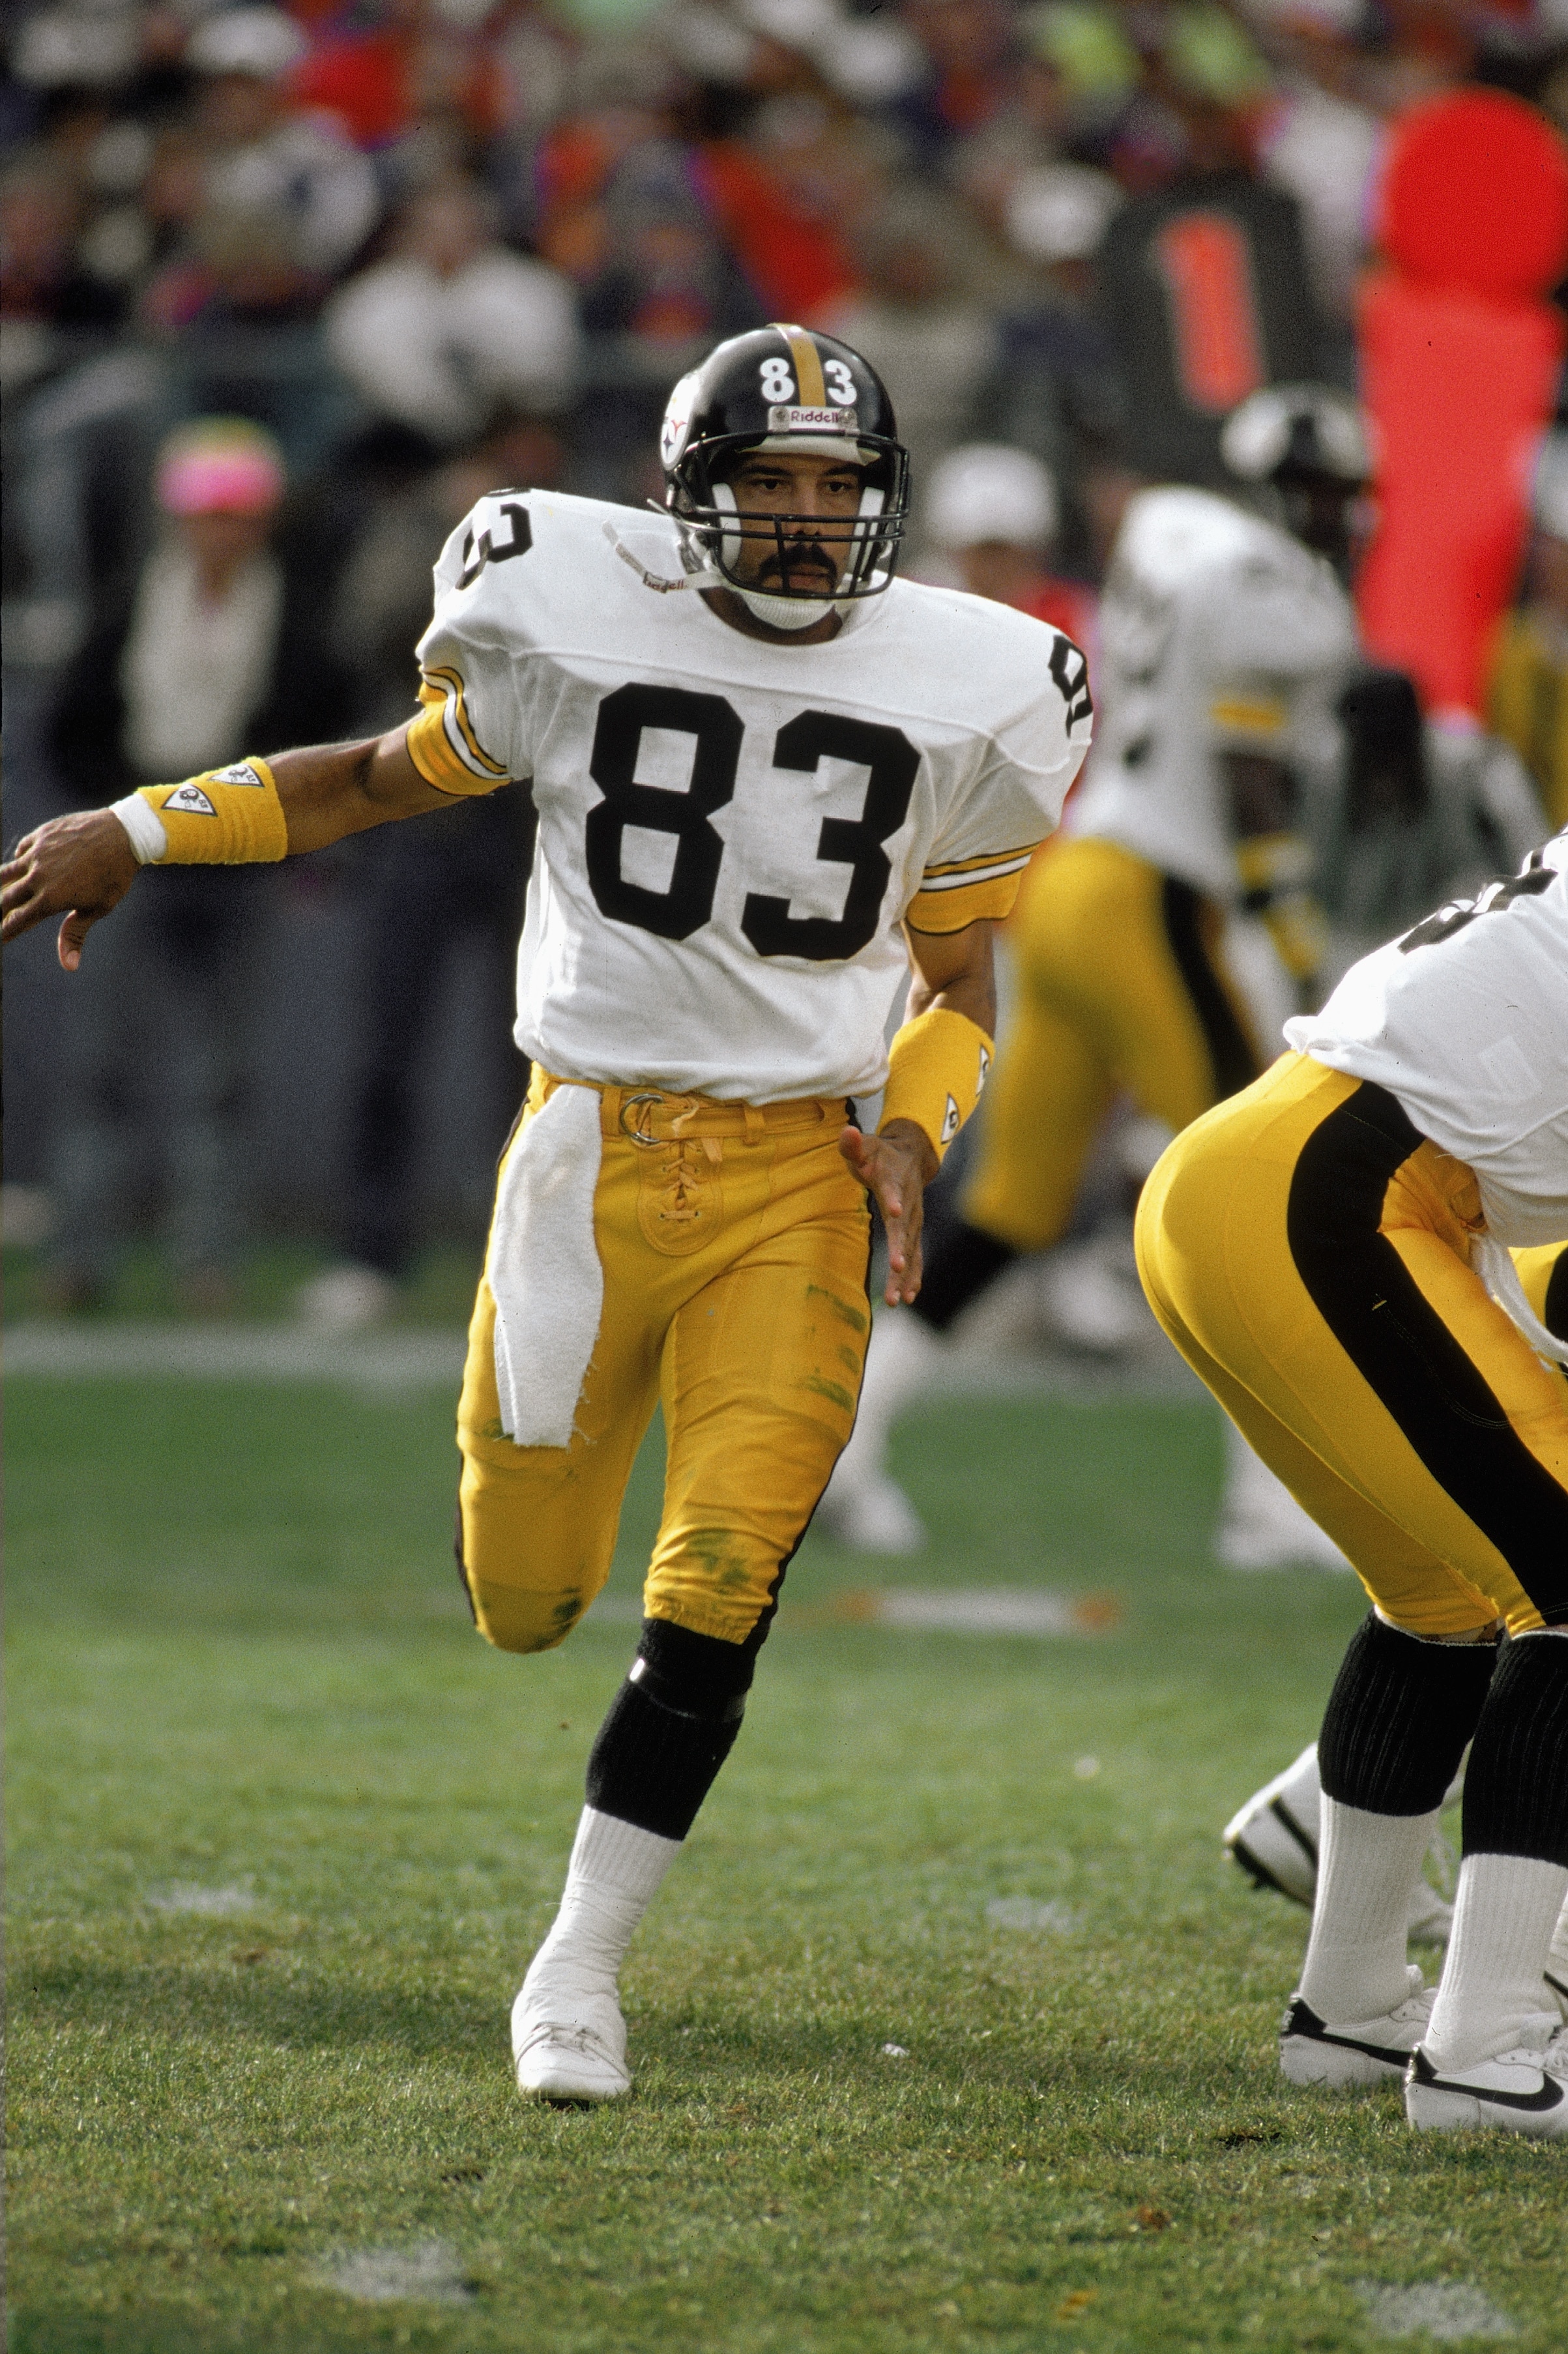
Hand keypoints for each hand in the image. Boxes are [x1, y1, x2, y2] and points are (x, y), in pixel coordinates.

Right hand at [0, 809, 139, 968]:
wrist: (124, 835)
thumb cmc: (114, 876)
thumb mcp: (98, 908)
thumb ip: (75, 935)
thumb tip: (69, 966)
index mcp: (50, 899)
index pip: (18, 921)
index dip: (5, 932)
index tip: (0, 939)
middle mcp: (38, 877)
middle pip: (6, 898)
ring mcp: (37, 854)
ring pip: (6, 872)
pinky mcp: (41, 835)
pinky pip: (22, 850)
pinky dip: (19, 860)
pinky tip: (20, 864)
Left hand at [839, 1117, 938, 1306]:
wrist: (912, 1156)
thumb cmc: (880, 1155)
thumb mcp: (865, 1146)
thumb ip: (852, 1144)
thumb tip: (847, 1132)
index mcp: (893, 1180)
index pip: (892, 1190)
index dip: (894, 1199)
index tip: (895, 1212)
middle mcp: (909, 1203)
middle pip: (905, 1227)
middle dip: (902, 1247)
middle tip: (897, 1267)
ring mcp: (915, 1219)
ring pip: (912, 1248)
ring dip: (907, 1273)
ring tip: (900, 1298)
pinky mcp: (914, 1232)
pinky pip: (917, 1256)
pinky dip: (914, 1276)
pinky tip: (909, 1297)